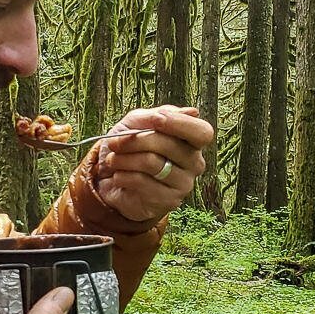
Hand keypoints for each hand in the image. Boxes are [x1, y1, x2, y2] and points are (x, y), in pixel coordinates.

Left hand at [93, 105, 215, 222]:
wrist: (112, 182)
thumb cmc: (129, 149)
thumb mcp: (137, 123)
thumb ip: (157, 115)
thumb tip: (192, 112)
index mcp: (192, 142)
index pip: (202, 132)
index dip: (180, 124)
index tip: (156, 119)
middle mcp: (194, 163)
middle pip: (169, 145)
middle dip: (135, 140)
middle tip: (113, 143)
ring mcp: (184, 184)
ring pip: (152, 163)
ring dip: (124, 159)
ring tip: (112, 159)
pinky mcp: (169, 201)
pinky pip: (142, 182)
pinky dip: (123, 175)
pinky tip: (118, 176)